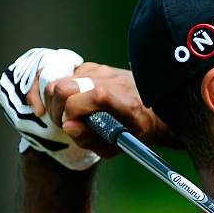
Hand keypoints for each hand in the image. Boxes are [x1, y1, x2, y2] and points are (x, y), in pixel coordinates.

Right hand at [28, 63, 179, 157]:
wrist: (156, 111)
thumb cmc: (137, 132)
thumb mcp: (115, 146)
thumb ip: (89, 139)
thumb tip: (67, 126)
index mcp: (123, 102)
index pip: (84, 98)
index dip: (70, 113)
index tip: (72, 126)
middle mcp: (111, 80)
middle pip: (62, 87)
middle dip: (57, 108)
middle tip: (67, 122)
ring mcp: (101, 70)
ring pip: (60, 81)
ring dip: (59, 100)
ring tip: (73, 115)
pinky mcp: (94, 67)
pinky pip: (67, 77)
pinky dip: (67, 92)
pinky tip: (80, 103)